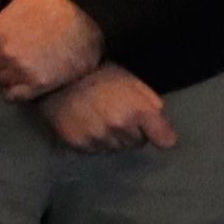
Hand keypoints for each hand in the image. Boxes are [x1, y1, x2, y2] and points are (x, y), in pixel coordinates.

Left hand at [0, 0, 107, 101]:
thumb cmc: (56, 2)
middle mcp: (2, 55)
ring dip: (4, 73)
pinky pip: (11, 96)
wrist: (93, 23)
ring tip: (21, 61)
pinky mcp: (36, 87)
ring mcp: (19, 72)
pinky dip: (14, 89)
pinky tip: (25, 77)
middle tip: (11, 49)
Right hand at [38, 65, 179, 154]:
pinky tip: (86, 123)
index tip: (159, 134)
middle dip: (132, 131)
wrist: (59, 75)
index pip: (165, 139)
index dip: (162, 135)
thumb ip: (151, 104)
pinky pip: (94, 150)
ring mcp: (99, 138)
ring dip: (112, 137)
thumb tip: (163, 130)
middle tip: (117, 112)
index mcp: (138, 110)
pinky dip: (93, 140)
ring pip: (115, 148)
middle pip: (136, 143)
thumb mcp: (132, 81)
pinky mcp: (79, 144)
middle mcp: (120, 128)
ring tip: (99, 117)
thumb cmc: (100, 73)